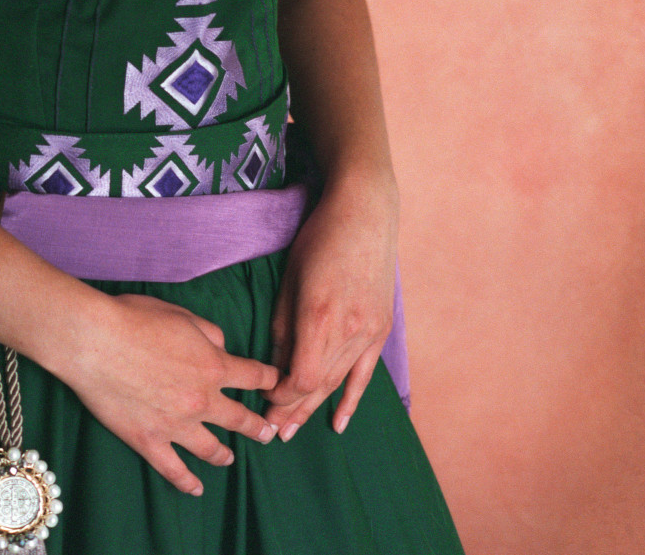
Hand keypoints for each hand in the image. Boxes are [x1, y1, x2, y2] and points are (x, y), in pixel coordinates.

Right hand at [50, 291, 278, 495]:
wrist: (96, 341)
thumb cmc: (135, 319)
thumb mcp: (181, 314)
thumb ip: (209, 332)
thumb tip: (221, 346)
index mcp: (213, 365)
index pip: (253, 375)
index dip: (268, 379)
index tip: (275, 384)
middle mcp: (202, 400)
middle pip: (239, 418)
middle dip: (256, 426)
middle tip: (267, 433)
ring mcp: (177, 426)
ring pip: (211, 449)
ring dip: (224, 454)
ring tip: (230, 458)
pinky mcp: (150, 442)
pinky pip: (174, 470)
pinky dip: (188, 482)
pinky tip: (196, 488)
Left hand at [262, 173, 397, 439]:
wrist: (365, 214)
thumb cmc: (320, 238)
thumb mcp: (290, 278)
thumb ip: (283, 326)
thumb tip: (275, 364)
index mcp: (320, 316)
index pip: (301, 377)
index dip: (281, 394)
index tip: (263, 396)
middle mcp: (349, 331)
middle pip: (318, 385)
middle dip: (292, 409)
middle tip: (271, 430)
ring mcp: (369, 332)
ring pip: (339, 382)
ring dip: (315, 408)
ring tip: (292, 431)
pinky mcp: (381, 328)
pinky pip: (366, 374)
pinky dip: (352, 399)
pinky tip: (339, 423)